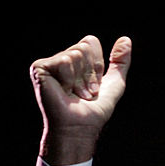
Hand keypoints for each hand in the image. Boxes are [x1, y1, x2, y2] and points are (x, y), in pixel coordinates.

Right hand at [30, 35, 131, 164]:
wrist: (80, 126)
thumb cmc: (95, 110)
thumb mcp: (114, 83)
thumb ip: (121, 61)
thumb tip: (126, 39)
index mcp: (76, 60)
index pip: (91, 42)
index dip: (97, 65)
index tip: (94, 84)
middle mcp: (61, 59)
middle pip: (84, 46)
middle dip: (90, 72)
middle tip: (84, 91)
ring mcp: (49, 63)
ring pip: (75, 53)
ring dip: (81, 79)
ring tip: (75, 94)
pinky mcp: (39, 68)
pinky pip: (64, 61)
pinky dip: (69, 79)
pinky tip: (63, 91)